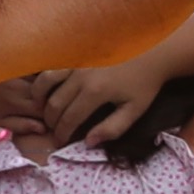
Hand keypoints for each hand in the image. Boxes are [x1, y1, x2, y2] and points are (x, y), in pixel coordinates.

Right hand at [30, 57, 156, 149]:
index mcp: (95, 91)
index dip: (62, 134)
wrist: (154, 51)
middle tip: (54, 130)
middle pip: (54, 103)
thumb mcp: (134, 111)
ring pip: (46, 81)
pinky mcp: (77, 51)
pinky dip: (44, 79)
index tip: (60, 143)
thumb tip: (88, 142)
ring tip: (44, 110)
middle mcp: (81, 75)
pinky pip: (52, 65)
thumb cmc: (145, 83)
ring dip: (40, 99)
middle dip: (51, 121)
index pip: (69, 119)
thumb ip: (112, 129)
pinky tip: (47, 89)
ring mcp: (76, 60)